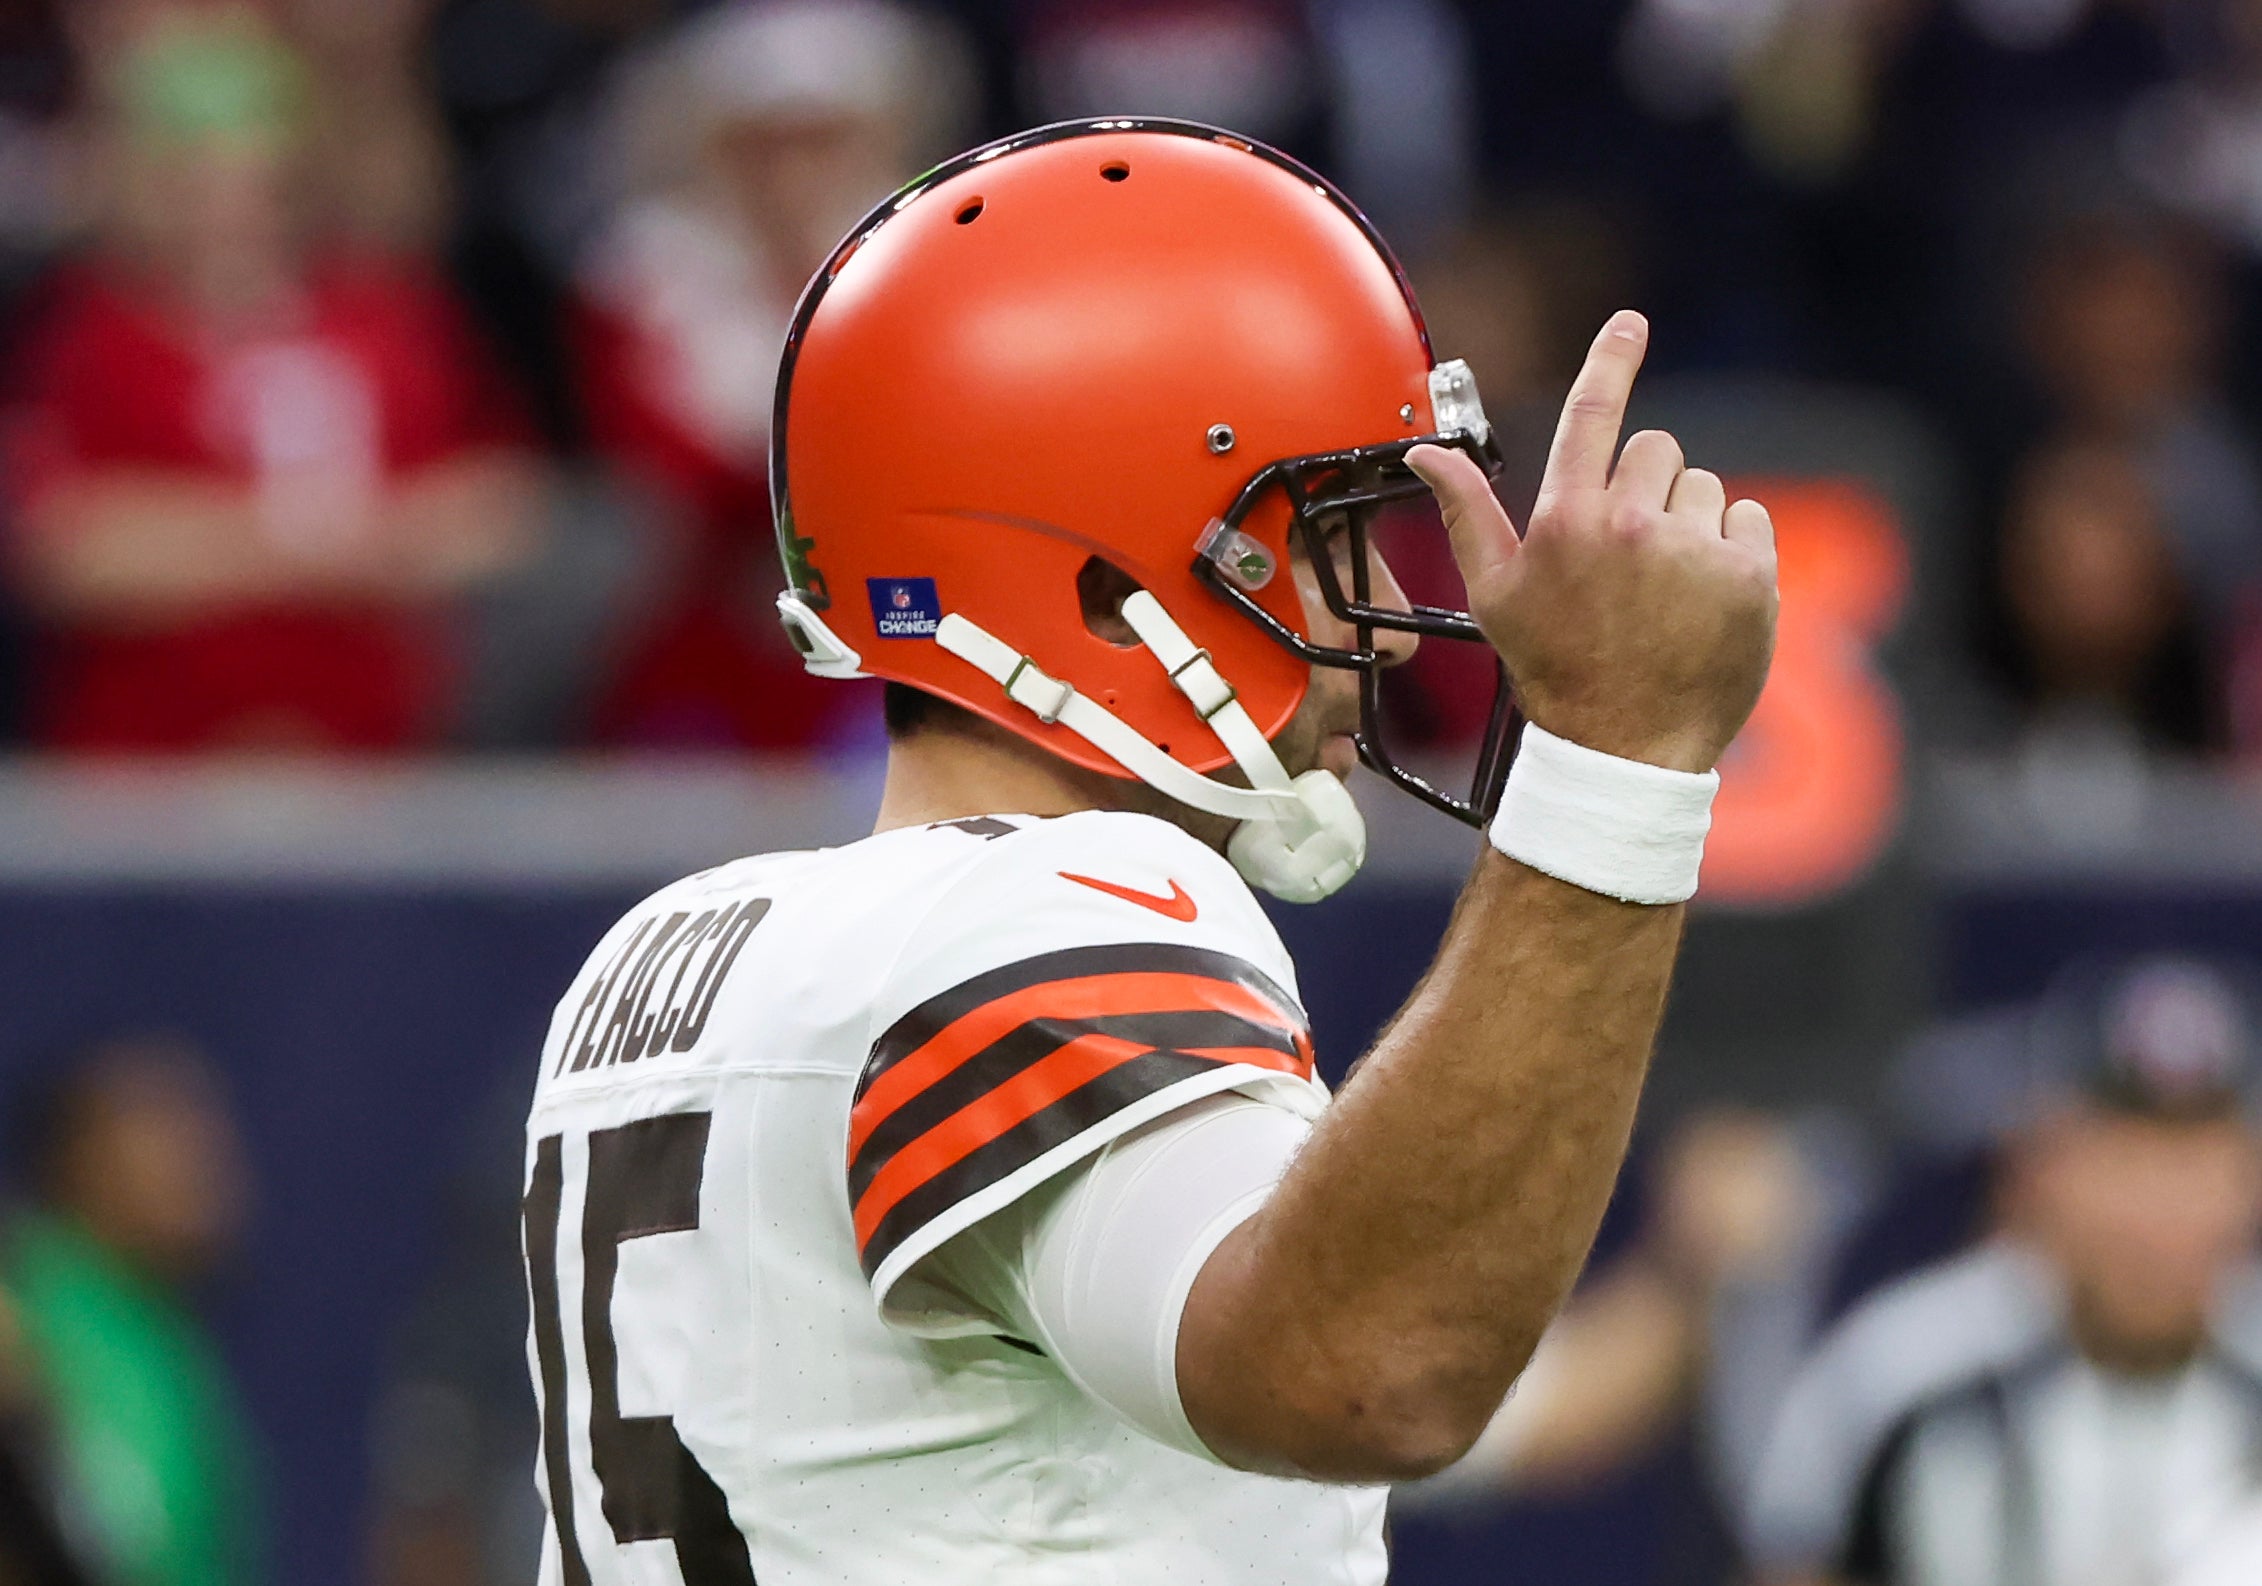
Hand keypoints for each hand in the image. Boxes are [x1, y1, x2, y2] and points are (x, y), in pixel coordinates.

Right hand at [1406, 312, 1776, 772]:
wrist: (1625, 748)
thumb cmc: (1554, 670)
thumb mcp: (1495, 595)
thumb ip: (1466, 512)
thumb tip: (1426, 452)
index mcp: (1566, 521)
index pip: (1591, 413)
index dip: (1611, 358)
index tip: (1631, 322)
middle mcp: (1631, 525)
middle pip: (1655, 448)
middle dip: (1644, 488)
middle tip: (1628, 556)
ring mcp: (1694, 550)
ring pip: (1703, 486)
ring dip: (1688, 523)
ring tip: (1664, 587)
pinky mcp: (1749, 574)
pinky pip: (1748, 520)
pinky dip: (1732, 550)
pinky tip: (1703, 597)